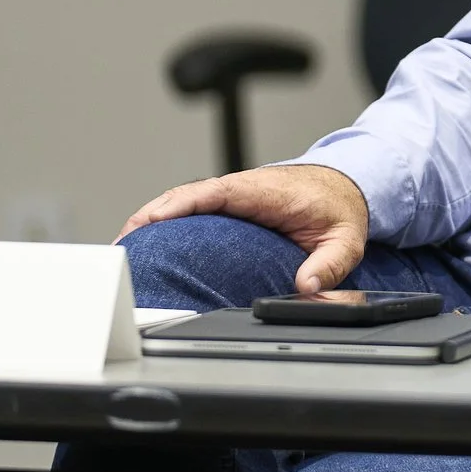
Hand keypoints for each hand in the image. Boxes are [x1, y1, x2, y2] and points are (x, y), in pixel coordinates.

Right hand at [119, 163, 369, 295]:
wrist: (347, 186)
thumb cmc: (340, 209)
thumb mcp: (346, 239)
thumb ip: (329, 264)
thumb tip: (307, 285)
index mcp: (267, 191)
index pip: (218, 192)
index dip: (183, 203)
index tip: (155, 219)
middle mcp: (244, 188)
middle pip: (189, 195)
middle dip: (153, 215)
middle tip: (124, 243)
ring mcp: (234, 195)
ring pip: (185, 200)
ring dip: (153, 217)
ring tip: (125, 245)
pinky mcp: (230, 204)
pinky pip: (192, 206)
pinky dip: (167, 218)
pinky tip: (148, 238)